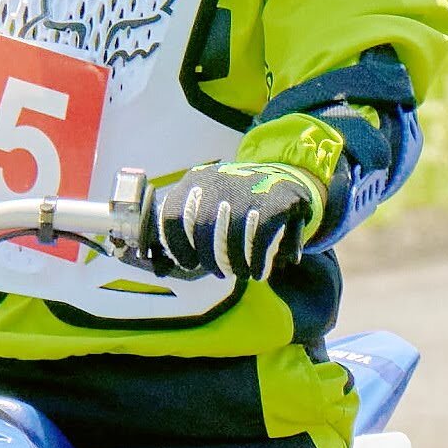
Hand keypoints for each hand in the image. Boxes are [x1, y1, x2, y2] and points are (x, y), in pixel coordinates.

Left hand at [132, 154, 326, 280]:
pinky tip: (258, 271)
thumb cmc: (239, 196)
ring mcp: (248, 191)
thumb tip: (161, 265)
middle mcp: (219, 181)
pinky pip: (259, 242)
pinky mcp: (275, 203)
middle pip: (202, 233)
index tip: (189, 264)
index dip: (178, 247)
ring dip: (235, 265)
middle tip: (220, 272)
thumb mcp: (211, 195)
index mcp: (197, 179)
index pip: (172, 216)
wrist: (286, 174)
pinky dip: (257, 262)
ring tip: (240, 273)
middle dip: (211, 260)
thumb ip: (187, 221)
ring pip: (231, 241)